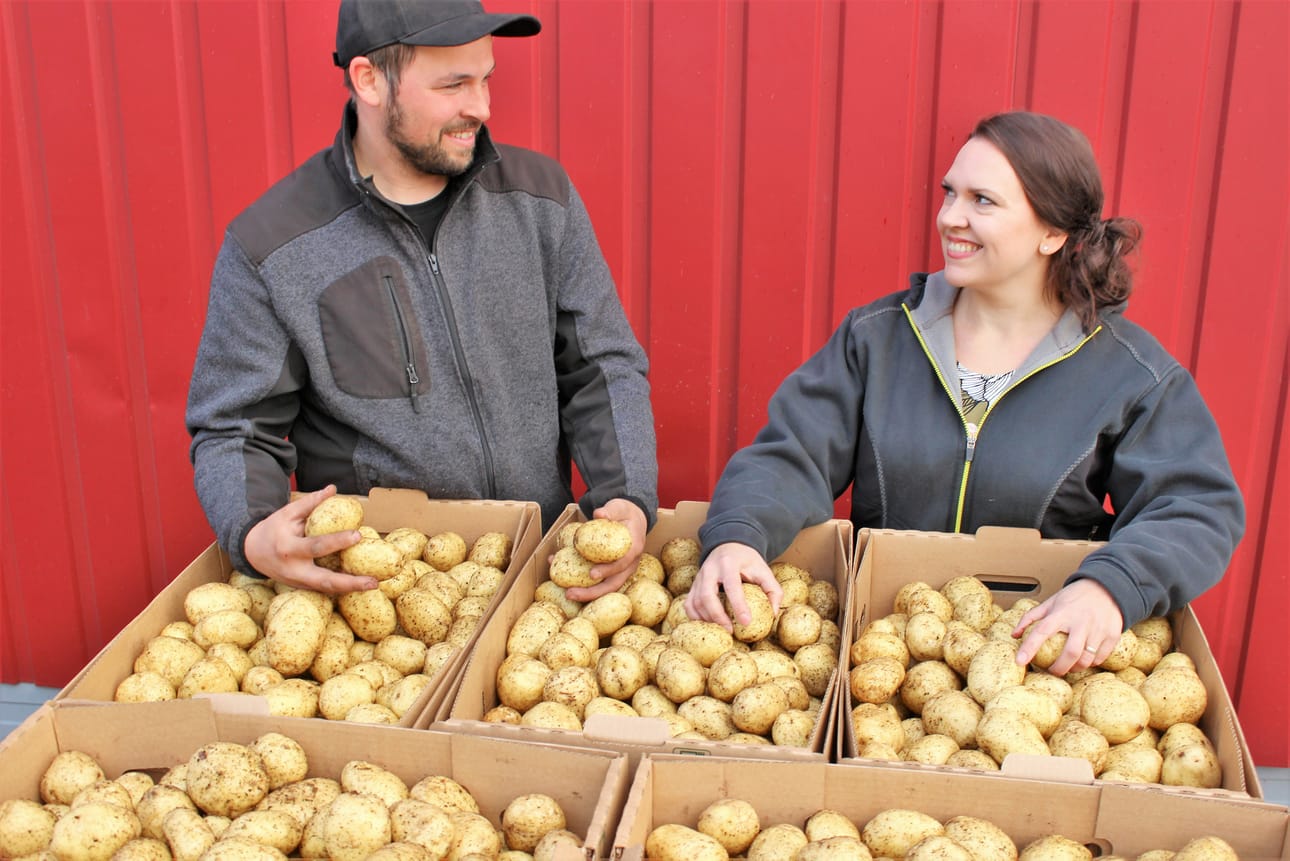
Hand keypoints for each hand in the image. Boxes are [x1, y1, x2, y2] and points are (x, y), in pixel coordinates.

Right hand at [243, 485, 377, 593]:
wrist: (252, 553)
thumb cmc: (273, 529)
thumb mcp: (287, 513)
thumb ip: (311, 502)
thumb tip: (333, 489)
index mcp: (289, 549)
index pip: (317, 546)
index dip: (338, 541)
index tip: (358, 535)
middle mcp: (294, 570)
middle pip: (325, 581)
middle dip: (350, 583)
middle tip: (373, 581)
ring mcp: (298, 583)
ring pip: (327, 590)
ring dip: (351, 589)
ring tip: (374, 585)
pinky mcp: (302, 588)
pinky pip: (324, 590)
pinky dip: (342, 588)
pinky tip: (361, 585)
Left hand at [563, 498, 648, 601]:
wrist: (634, 518)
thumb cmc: (625, 513)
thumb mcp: (619, 507)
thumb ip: (610, 510)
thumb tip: (599, 514)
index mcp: (633, 549)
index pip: (622, 563)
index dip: (608, 570)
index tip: (592, 574)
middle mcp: (629, 564)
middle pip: (613, 584)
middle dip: (592, 593)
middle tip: (570, 593)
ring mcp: (621, 571)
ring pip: (605, 588)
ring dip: (586, 594)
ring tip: (567, 593)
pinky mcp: (612, 573)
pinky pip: (599, 582)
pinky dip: (582, 583)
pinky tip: (564, 580)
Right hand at [683, 542, 782, 632]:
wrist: (729, 544)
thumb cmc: (747, 561)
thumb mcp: (764, 570)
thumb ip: (773, 590)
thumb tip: (773, 614)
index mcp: (729, 564)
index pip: (732, 586)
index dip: (738, 605)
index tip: (746, 622)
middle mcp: (710, 569)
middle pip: (707, 595)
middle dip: (717, 616)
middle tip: (729, 631)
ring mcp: (699, 577)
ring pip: (696, 601)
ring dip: (707, 619)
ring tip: (721, 630)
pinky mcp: (694, 584)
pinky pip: (689, 603)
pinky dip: (696, 617)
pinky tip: (708, 624)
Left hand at [1012, 578, 1123, 675]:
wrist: (1107, 587)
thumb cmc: (1074, 597)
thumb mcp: (1050, 602)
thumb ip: (1030, 617)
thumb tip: (1014, 635)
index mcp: (1062, 612)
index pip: (1041, 631)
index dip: (1029, 648)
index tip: (1019, 662)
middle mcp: (1081, 621)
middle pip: (1070, 653)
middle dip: (1059, 668)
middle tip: (1052, 671)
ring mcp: (1098, 629)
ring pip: (1086, 659)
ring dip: (1075, 668)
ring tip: (1068, 668)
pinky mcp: (1112, 635)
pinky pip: (1100, 658)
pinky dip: (1090, 664)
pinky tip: (1083, 661)